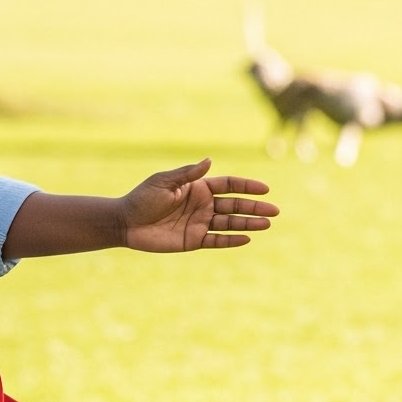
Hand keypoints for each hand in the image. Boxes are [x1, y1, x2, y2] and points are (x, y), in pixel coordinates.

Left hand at [121, 159, 278, 252]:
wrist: (125, 223)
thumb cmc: (142, 198)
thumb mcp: (164, 181)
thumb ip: (188, 174)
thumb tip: (210, 161)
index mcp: (198, 188)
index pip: (229, 185)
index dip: (247, 186)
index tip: (265, 189)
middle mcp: (203, 205)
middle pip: (235, 206)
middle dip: (255, 207)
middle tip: (275, 210)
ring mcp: (200, 223)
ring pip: (230, 224)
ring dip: (248, 224)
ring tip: (267, 224)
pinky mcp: (194, 240)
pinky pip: (217, 241)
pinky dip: (231, 240)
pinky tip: (247, 238)